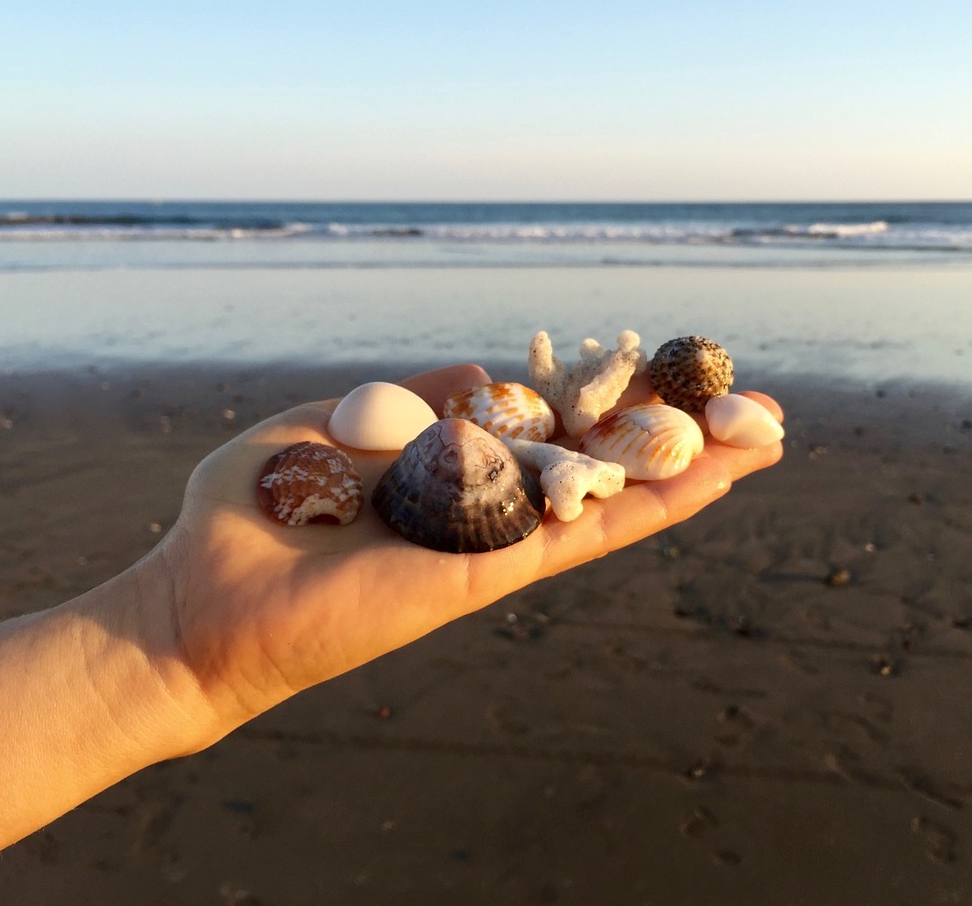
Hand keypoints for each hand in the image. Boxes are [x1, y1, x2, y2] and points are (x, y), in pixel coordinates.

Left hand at [149, 365, 784, 745]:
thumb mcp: (333, 420)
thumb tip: (487, 374)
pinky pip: (585, 534)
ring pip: (619, 500)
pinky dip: (653, 505)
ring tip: (769, 435)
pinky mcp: (490, 573)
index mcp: (456, 473)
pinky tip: (712, 477)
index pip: (557, 431)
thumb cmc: (252, 513)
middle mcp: (491, 509)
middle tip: (759, 407)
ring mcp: (499, 541)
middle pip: (607, 466)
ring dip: (697, 468)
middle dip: (681, 434)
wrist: (202, 602)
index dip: (618, 402)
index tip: (670, 368)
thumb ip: (413, 399)